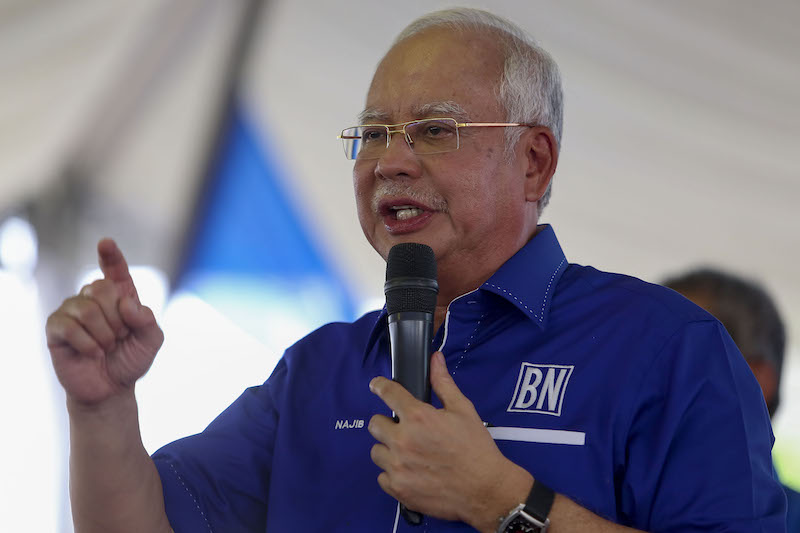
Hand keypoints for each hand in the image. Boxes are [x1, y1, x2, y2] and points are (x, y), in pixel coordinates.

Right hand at [46, 238, 163, 406]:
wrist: (111, 388)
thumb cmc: (131, 360)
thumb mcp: (151, 341)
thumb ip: (148, 320)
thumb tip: (127, 303)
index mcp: (121, 295)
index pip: (115, 269)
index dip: (111, 255)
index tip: (105, 243)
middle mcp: (94, 298)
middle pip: (101, 287)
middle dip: (117, 318)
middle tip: (120, 337)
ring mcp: (73, 311)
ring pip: (86, 308)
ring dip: (104, 334)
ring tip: (107, 348)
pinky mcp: (56, 329)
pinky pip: (69, 327)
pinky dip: (88, 344)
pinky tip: (93, 353)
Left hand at [368, 352, 532, 530]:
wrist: (485, 489)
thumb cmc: (476, 448)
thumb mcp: (463, 410)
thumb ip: (443, 383)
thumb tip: (434, 359)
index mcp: (418, 417)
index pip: (387, 393)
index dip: (380, 386)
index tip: (377, 386)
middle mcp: (402, 440)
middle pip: (374, 424)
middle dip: (386, 423)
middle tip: (403, 429)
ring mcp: (398, 466)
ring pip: (376, 451)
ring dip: (388, 449)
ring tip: (408, 453)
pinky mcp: (398, 489)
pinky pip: (382, 477)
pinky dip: (393, 473)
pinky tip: (410, 471)